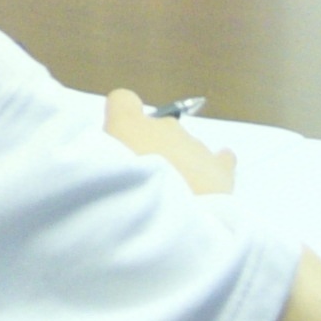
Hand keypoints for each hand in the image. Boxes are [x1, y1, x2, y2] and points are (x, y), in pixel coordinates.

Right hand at [101, 89, 229, 189]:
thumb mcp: (97, 174)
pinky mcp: (220, 169)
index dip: (121, 117)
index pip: (123, 100)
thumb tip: (110, 165)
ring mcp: (195, 146)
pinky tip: (212, 180)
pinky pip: (223, 158)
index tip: (118, 140)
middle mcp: (165, 127)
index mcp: (129, 124)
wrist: (166, 220)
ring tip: (170, 198)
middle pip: (156, 131)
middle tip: (142, 184)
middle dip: (151, 151)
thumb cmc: (121, 194)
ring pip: (184, 147)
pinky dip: (216, 165)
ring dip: (178, 165)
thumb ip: (102, 161)